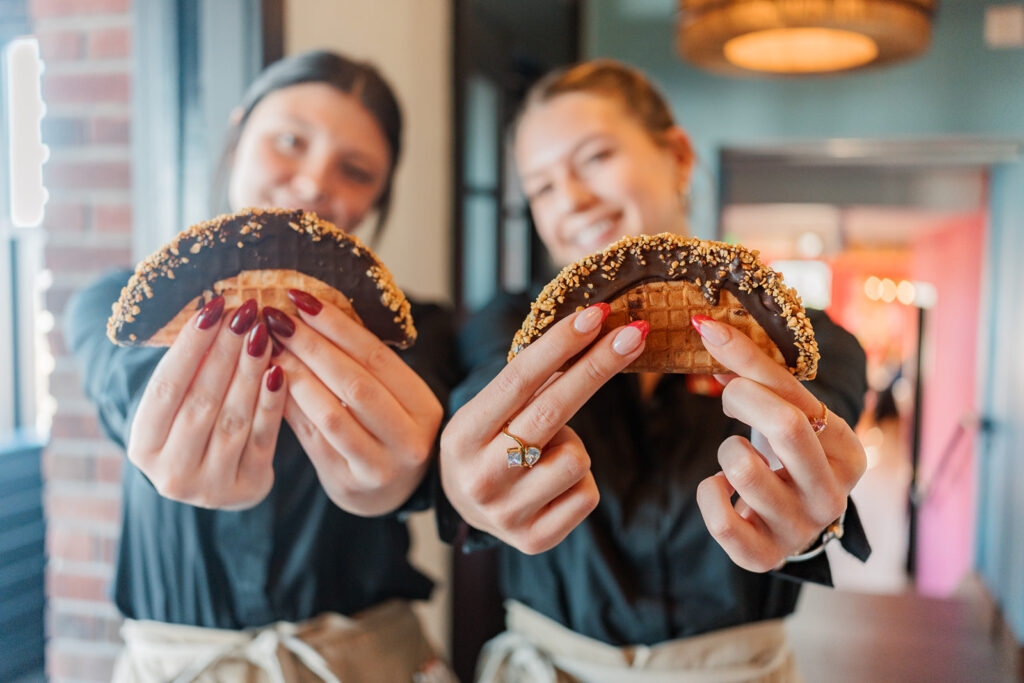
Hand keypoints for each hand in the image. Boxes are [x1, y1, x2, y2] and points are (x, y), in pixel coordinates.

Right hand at [127, 297, 286, 509]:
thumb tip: (216, 314)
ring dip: (250, 371)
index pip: (165, 387)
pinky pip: (263, 437)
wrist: (217, 484)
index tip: (213, 308)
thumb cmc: (193, 430)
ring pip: (234, 418)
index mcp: (143, 448)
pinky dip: (271, 402)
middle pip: (201, 401)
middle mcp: (171, 473)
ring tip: (263, 333)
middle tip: (246, 312)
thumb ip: (189, 372)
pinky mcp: (249, 488)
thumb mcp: (177, 408)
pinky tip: (280, 370)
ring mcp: (211, 486)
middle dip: (225, 352)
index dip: (190, 346)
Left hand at [267, 290, 443, 515]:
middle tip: (277, 318)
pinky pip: (312, 438)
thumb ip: (360, 365)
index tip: (302, 299)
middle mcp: (409, 438)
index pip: (377, 357)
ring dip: (295, 376)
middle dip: (311, 346)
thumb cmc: (384, 432)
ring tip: (268, 349)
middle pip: (355, 383)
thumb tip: (307, 311)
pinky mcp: (348, 483)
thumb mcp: (391, 399)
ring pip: (331, 413)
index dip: (338, 325)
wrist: (386, 494)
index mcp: (423, 406)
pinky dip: (289, 407)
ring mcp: (380, 466)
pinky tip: (269, 383)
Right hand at [440, 304, 647, 554]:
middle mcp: (480, 476)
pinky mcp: (534, 539)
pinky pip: (586, 494)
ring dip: (574, 446)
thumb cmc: (487, 444)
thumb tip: (592, 330)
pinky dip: (579, 482)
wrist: (465, 508)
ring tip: (547, 453)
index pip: (518, 380)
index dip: (559, 345)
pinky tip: (553, 485)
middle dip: (598, 366)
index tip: (596, 316)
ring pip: (577, 458)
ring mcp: (507, 513)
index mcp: (462, 435)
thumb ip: (529, 383)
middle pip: (553, 410)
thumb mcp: (489, 412)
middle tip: (634, 335)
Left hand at [691, 316, 866, 571]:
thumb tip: (710, 330)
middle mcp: (832, 497)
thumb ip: (759, 375)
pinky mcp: (762, 557)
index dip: (746, 360)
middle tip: (728, 395)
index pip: (796, 397)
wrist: (790, 519)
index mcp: (849, 454)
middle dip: (741, 397)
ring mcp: (799, 531)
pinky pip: (720, 519)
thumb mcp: (790, 413)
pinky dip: (709, 493)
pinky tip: (722, 486)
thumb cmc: (788, 455)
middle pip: (784, 426)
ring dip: (725, 449)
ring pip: (742, 469)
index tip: (708, 329)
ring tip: (735, 454)